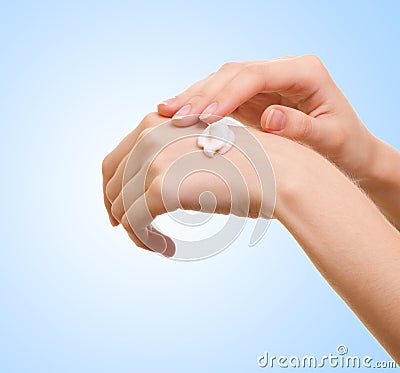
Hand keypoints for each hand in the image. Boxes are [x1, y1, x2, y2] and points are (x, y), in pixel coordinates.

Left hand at [103, 113, 279, 255]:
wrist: (275, 171)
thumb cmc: (244, 165)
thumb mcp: (198, 151)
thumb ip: (168, 158)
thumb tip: (145, 184)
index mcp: (155, 123)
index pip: (113, 163)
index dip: (111, 192)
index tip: (120, 214)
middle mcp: (148, 135)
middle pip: (111, 185)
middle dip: (119, 213)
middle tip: (138, 234)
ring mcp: (153, 160)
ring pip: (121, 208)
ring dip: (136, 231)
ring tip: (159, 244)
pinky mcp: (161, 188)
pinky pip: (135, 224)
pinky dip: (144, 240)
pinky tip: (166, 248)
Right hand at [157, 55, 378, 181]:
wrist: (349, 149)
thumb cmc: (343, 145)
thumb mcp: (330, 139)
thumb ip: (301, 127)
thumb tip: (269, 118)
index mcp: (305, 71)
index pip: (256, 76)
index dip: (227, 94)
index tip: (204, 116)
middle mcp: (283, 70)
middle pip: (233, 74)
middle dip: (202, 95)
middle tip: (172, 115)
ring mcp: (267, 82)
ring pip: (223, 81)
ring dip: (194, 97)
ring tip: (166, 112)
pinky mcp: (256, 96)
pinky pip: (223, 96)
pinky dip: (202, 105)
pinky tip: (180, 113)